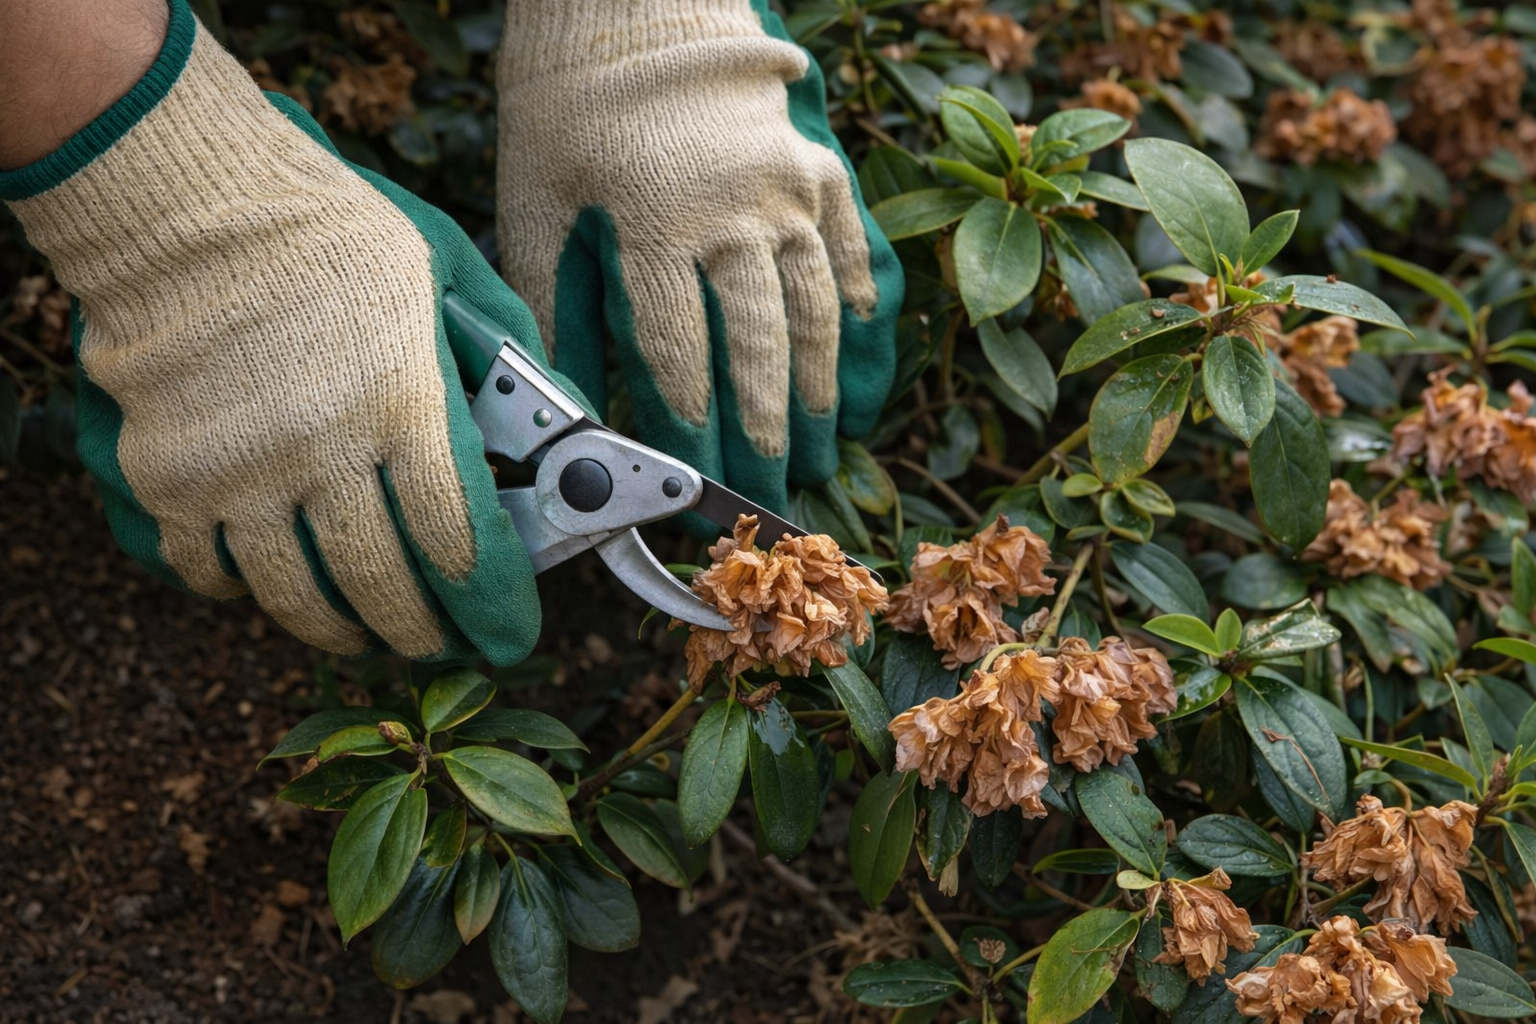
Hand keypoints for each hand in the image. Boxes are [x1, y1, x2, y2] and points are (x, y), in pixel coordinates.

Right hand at [1, 1, 550, 663]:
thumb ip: (506, 353)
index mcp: (402, 405)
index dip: (492, 602)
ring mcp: (238, 475)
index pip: (460, 540)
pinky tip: (271, 584)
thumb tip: (561, 422)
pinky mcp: (169, 479)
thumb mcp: (447, 271)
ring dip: (341, 632)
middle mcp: (322, 453)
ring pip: (297, 597)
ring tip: (364, 638)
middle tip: (440, 645)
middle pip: (384, 585)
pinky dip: (245, 591)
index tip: (508, 630)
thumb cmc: (329, 227)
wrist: (185, 197)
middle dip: (423, 632)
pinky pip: (208, 571)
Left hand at [496, 0, 902, 513]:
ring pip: (816, 306)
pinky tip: (858, 360)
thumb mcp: (535, 203)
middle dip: (769, 425)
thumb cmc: (569, 112)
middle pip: (760, 342)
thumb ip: (551, 301)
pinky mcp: (818, 166)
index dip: (692, 425)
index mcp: (654, 221)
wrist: (631, 12)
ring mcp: (786, 187)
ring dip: (822, 384)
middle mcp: (733, 209)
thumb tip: (561, 391)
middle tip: (777, 483)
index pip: (680, 351)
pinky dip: (859, 307)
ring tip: (825, 443)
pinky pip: (853, 248)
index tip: (700, 476)